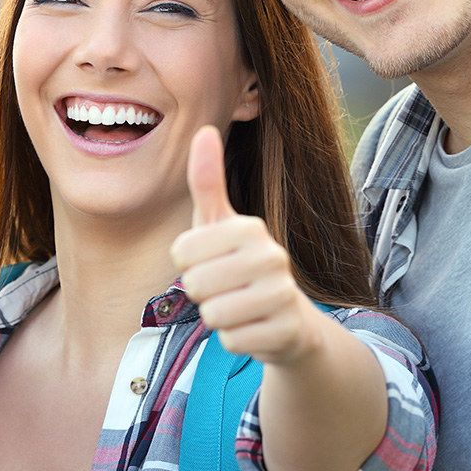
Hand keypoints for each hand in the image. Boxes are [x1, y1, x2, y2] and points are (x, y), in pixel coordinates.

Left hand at [170, 126, 329, 364]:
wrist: (289, 320)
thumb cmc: (241, 265)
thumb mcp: (220, 223)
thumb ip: (207, 180)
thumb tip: (204, 130)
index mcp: (250, 227)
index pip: (181, 251)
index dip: (188, 263)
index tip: (212, 262)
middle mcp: (272, 257)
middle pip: (195, 285)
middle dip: (203, 294)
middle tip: (226, 289)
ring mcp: (283, 295)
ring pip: (213, 315)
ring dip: (218, 318)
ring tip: (239, 308)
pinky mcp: (286, 331)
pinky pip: (231, 341)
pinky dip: (235, 339)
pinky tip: (253, 328)